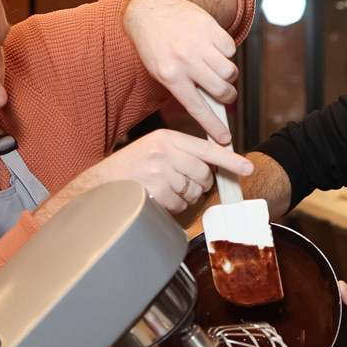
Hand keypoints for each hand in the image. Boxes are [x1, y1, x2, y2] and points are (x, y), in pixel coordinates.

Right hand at [50, 131, 253, 217]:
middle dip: (197, 184)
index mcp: (166, 138)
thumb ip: (180, 153)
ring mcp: (161, 172)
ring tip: (161, 190)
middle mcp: (165, 152)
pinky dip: (172, 207)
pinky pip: (180, 205)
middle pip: (204, 174)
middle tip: (178, 184)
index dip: (230, 160)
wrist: (98, 186)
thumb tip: (209, 166)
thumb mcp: (153, 150)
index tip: (247, 167)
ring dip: (183, 197)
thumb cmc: (127, 170)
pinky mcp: (157, 191)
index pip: (207, 148)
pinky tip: (156, 199)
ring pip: (193, 191)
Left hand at [124, 0, 240, 144]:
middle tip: (224, 93)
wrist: (152, 10)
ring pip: (230, 72)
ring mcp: (199, 43)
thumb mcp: (161, 71)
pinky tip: (212, 48)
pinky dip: (226, 53)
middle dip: (227, 96)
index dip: (214, 126)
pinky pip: (231, 50)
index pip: (198, 107)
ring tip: (215, 68)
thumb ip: (185, 88)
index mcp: (170, 76)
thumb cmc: (156, 46)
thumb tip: (212, 108)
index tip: (225, 139)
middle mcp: (185, 61)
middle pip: (222, 90)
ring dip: (228, 75)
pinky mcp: (210, 28)